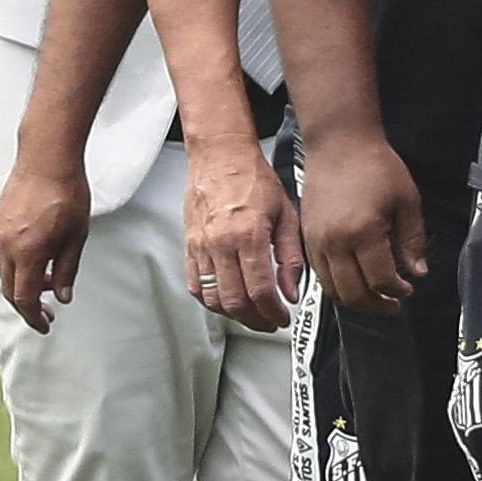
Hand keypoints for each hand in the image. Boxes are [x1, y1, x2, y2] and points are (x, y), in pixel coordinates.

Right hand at [0, 154, 89, 334]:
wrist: (47, 159)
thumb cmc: (68, 193)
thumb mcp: (77, 236)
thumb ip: (68, 269)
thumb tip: (63, 296)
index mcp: (29, 253)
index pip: (25, 297)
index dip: (34, 316)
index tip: (46, 325)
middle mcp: (8, 245)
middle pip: (12, 288)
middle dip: (29, 305)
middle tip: (48, 313)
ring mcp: (1, 233)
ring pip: (8, 271)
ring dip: (27, 283)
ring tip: (52, 283)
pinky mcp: (1, 221)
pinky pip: (7, 253)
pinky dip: (21, 265)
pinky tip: (41, 261)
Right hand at [182, 137, 301, 331]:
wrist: (221, 158)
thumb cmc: (255, 180)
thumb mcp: (288, 215)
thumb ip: (292, 257)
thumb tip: (292, 292)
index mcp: (248, 235)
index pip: (260, 289)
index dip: (273, 311)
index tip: (283, 318)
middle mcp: (219, 244)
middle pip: (233, 300)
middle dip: (255, 319)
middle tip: (270, 322)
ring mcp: (200, 247)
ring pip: (212, 297)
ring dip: (233, 314)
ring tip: (253, 314)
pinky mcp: (189, 246)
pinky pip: (195, 285)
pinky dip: (211, 300)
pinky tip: (228, 301)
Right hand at [301, 129, 423, 311]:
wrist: (339, 144)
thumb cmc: (374, 165)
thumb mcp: (407, 201)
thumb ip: (413, 240)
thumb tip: (417, 272)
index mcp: (363, 232)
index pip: (380, 280)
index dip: (396, 291)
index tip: (408, 289)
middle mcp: (334, 242)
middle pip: (353, 293)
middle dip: (376, 304)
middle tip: (393, 303)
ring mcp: (316, 241)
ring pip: (332, 289)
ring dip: (355, 300)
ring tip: (375, 297)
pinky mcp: (306, 237)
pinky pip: (318, 275)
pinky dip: (336, 286)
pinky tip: (354, 282)